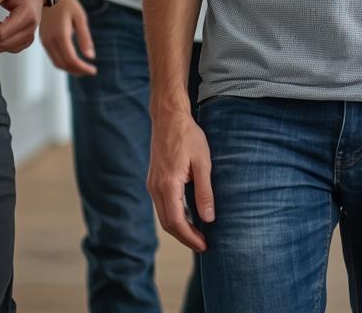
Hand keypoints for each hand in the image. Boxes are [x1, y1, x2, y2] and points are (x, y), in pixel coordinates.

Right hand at [39, 0, 96, 75]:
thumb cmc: (67, 4)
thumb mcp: (80, 18)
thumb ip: (85, 37)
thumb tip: (91, 57)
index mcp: (60, 35)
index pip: (71, 60)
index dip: (83, 68)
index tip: (93, 71)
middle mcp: (50, 41)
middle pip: (63, 65)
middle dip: (77, 71)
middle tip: (90, 71)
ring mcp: (45, 42)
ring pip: (57, 63)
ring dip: (70, 69)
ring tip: (83, 68)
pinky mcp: (44, 40)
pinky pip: (53, 57)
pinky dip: (64, 63)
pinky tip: (73, 60)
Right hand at [149, 109, 214, 251]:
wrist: (168, 116)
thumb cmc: (187, 135)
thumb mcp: (202, 162)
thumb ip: (205, 191)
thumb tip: (209, 218)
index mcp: (167, 184)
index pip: (177, 221)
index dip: (190, 237)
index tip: (204, 245)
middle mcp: (156, 187)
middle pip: (168, 223)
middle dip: (184, 237)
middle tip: (202, 244)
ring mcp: (152, 184)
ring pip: (163, 215)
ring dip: (179, 227)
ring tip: (197, 234)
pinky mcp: (154, 180)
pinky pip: (162, 204)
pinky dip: (174, 215)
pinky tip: (188, 215)